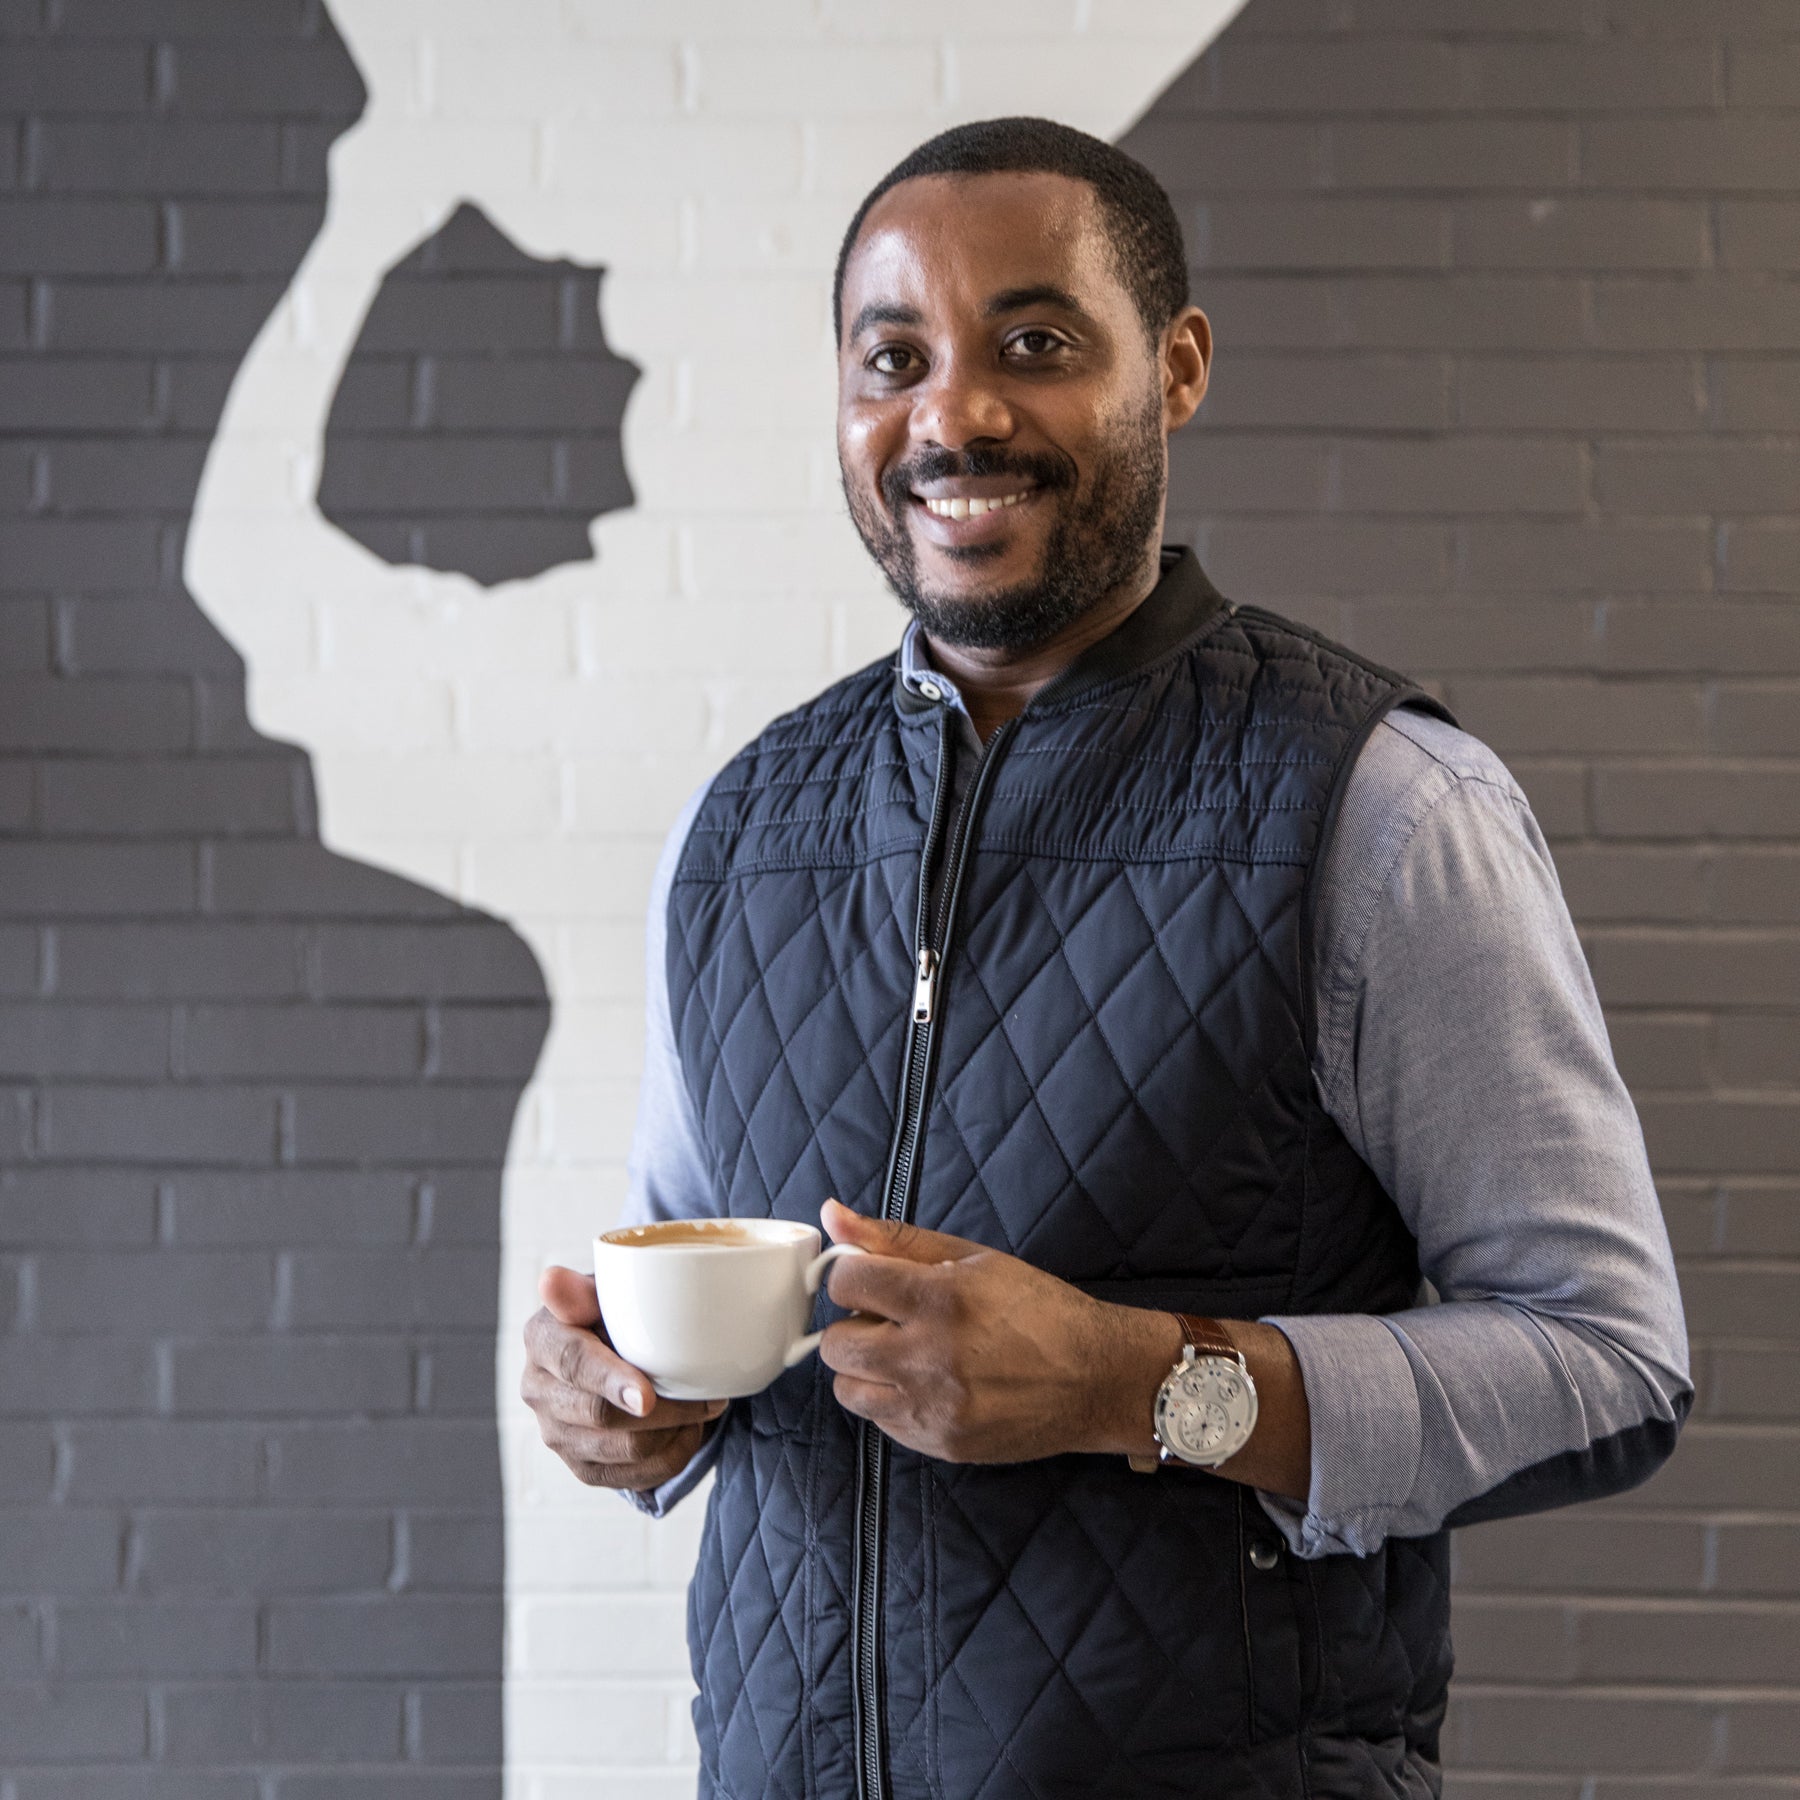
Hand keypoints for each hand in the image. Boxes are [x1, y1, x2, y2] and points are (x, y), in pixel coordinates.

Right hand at [521, 1265, 727, 1491]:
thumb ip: (579, 1290)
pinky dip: (670, 1458)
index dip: (611, 1381)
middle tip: (709, 1398)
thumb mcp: (603, 1291)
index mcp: (542, 1339)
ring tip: (702, 1410)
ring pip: (623, 1450)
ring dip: (672, 1433)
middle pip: (600, 1415)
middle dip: (663, 1411)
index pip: (573, 1364)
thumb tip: (550, 1281)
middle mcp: (538, 1391)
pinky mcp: (581, 1466)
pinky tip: (687, 1432)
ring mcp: (557, 1434)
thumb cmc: (615, 1312)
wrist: (613, 1347)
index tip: (647, 1397)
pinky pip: (632, 1478)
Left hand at [816, 1198, 1144, 1463]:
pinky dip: (892, 1400)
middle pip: (836, 1343)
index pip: (846, 1282)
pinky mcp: (939, 1443)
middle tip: (891, 1320)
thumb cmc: (1039, 1309)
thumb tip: (833, 1214)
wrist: (1096, 1378)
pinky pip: (880, 1422)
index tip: (875, 1280)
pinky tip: (928, 1384)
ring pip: (847, 1389)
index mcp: (941, 1298)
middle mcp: (930, 1357)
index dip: (854, 1275)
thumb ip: (897, 1239)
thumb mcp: (973, 1258)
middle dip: (855, 1325)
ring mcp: (933, 1408)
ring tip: (906, 1355)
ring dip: (866, 1368)